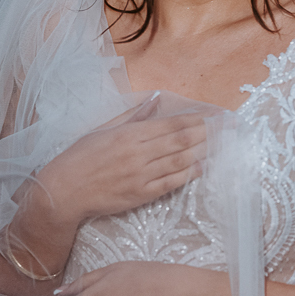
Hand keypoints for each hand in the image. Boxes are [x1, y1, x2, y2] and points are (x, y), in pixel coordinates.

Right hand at [41, 103, 206, 225]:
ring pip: (180, 160)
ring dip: (203, 152)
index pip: (172, 124)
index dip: (197, 120)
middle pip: (182, 140)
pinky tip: (201, 167)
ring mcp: (141, 175)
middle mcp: (139, 152)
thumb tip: (154, 100)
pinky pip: (170, 183)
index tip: (215, 116)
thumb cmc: (80, 156)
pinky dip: (188, 174)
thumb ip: (132, 115)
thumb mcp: (104, 128)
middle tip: (230, 129)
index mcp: (130, 133)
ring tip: (222, 145)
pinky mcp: (140, 195)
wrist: (63, 190)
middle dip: (209, 133)